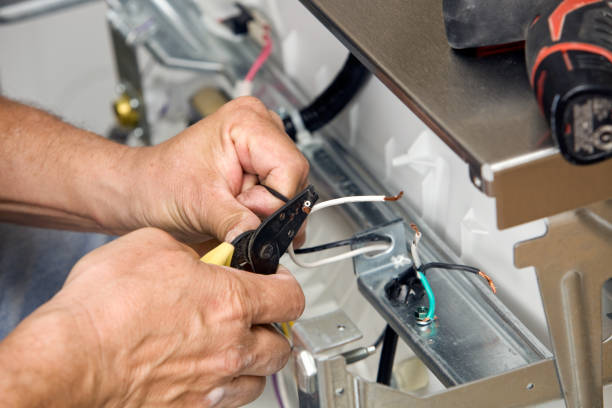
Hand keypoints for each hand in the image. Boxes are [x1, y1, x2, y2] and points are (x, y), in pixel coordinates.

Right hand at [0, 228, 304, 406]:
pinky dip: (221, 388)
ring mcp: (212, 386)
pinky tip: (201, 373)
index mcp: (231, 302)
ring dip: (250, 363)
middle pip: (281, 346)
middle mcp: (231, 348)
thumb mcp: (152, 247)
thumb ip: (193, 251)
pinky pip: (224, 403)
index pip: (290, 297)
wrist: (69, 361)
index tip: (276, 284)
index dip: (286, 286)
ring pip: (257, 381)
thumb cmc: (103, 307)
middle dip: (273, 329)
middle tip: (255, 318)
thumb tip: (206, 256)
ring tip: (229, 348)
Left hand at [120, 97, 308, 242]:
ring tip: (233, 210)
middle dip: (269, 208)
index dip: (275, 201)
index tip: (248, 215)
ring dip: (266, 211)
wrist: (144, 191)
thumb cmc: (161, 185)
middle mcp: (260, 125)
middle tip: (236, 215)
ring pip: (290, 189)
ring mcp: (264, 142)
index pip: (290, 167)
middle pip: (293, 178)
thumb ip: (235, 222)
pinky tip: (242, 211)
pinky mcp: (262, 161)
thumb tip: (262, 241)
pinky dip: (265, 211)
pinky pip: (282, 192)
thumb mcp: (199, 206)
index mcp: (246, 121)